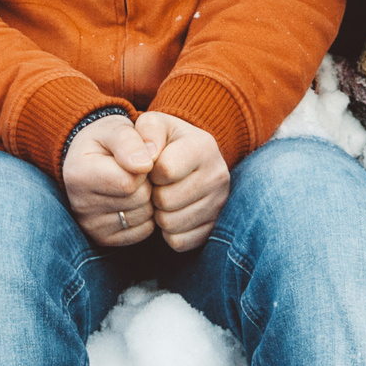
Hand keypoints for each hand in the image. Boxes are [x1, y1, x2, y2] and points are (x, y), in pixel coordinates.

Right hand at [62, 114, 157, 248]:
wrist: (89, 159)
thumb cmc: (105, 141)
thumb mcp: (115, 128)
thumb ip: (130, 140)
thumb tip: (145, 164)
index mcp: (78, 175)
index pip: (129, 181)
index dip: (143, 166)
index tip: (137, 157)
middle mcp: (80, 205)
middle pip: (138, 200)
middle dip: (145, 183)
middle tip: (134, 170)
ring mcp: (90, 225)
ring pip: (144, 217)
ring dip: (147, 199)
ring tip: (132, 183)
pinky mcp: (103, 238)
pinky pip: (143, 231)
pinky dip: (145, 216)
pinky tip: (131, 200)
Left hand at [136, 113, 229, 252]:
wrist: (186, 158)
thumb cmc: (163, 140)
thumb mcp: (153, 124)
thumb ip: (146, 130)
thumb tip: (147, 157)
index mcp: (204, 147)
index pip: (165, 170)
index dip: (148, 171)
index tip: (151, 165)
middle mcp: (218, 176)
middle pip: (166, 200)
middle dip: (152, 193)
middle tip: (155, 184)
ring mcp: (220, 205)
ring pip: (171, 224)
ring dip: (158, 214)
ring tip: (163, 197)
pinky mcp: (214, 228)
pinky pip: (179, 242)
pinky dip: (168, 232)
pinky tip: (171, 213)